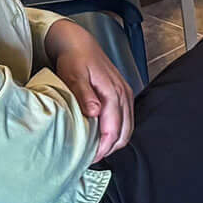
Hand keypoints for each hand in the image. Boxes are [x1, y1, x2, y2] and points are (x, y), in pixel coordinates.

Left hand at [46, 18, 134, 160]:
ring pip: (127, 127)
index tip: (91, 157)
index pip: (114, 128)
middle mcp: (122, 94)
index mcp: (112, 91)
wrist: (80, 44)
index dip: (104, 146)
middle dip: (110, 148)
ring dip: (115, 141)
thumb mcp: (74, 76)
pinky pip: (126, 119)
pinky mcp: (123, 94)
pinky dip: (118, 131)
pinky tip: (104, 135)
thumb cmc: (75, 60)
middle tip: (92, 158)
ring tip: (97, 150)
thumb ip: (85, 95)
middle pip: (125, 131)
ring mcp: (125, 94)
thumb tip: (95, 112)